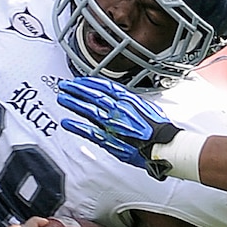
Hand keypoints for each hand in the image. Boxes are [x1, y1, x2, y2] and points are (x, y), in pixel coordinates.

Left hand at [55, 76, 179, 179]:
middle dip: (77, 89)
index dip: (90, 82)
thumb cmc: (159, 129)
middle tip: (64, 86)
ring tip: (62, 98)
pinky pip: (90, 131)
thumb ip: (130, 103)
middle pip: (93, 95)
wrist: (164, 146)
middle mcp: (119, 110)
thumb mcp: (146, 107)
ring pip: (89, 110)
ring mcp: (113, 124)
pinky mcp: (110, 139)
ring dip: (73, 103)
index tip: (80, 81)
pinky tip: (67, 123)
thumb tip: (121, 99)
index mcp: (128, 100)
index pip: (104, 87)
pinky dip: (77, 126)